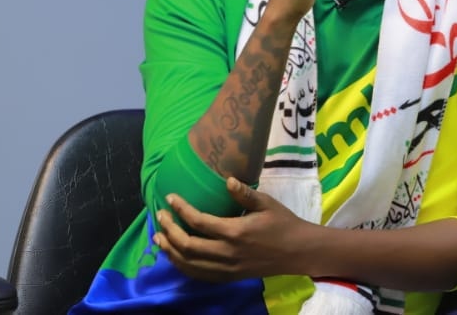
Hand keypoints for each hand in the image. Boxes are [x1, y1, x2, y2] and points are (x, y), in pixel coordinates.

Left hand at [153, 177, 318, 281]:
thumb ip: (244, 193)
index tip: (170, 197)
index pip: (199, 221)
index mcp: (236, 232)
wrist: (298, 252)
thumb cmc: (283, 223)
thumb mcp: (266, 203)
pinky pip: (200, 275)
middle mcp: (227, 253)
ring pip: (190, 264)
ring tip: (158, 238)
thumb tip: (227, 179)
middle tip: (160, 216)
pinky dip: (183, 266)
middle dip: (169, 231)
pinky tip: (175, 257)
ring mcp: (227, 268)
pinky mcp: (229, 277)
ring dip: (170, 251)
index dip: (181, 209)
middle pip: (188, 246)